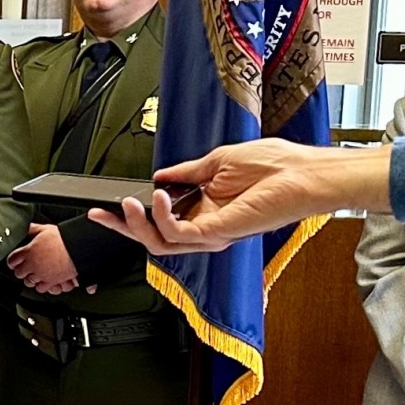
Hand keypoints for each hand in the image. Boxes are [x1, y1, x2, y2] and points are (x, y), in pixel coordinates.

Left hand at [4, 222, 78, 295]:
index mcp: (28, 252)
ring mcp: (41, 274)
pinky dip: (41, 285)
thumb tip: (26, 227)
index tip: (15, 261)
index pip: (12, 260)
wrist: (78, 249)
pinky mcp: (50, 282)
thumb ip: (33, 229)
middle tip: (25, 267)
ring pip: (28, 282)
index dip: (13, 261)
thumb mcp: (45, 229)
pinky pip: (40, 289)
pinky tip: (43, 280)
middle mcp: (32, 265)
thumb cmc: (63, 239)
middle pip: (19, 273)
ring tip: (35, 273)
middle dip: (21, 270)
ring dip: (30, 278)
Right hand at [88, 142, 395, 252]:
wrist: (304, 173)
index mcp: (205, 210)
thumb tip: (160, 175)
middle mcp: (206, 226)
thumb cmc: (277, 165)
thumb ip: (187, 172)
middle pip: (154, 238)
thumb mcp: (219, 161)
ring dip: (138, 224)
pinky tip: (157, 197)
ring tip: (128, 205)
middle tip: (101, 214)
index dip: (132, 216)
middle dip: (123, 228)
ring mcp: (212, 233)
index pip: (161, 220)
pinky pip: (178, 234)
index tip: (108, 206)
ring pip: (161, 243)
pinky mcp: (219, 233)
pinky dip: (161, 217)